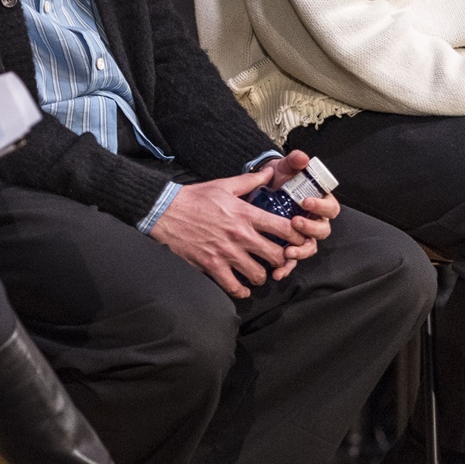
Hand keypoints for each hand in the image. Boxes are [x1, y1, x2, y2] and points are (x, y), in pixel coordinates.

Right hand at [149, 168, 305, 298]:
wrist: (165, 212)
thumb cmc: (195, 197)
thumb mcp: (225, 185)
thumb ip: (250, 181)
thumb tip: (270, 173)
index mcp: (246, 214)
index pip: (284, 228)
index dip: (297, 236)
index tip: (299, 240)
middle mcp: (239, 235)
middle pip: (276, 256)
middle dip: (281, 260)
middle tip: (279, 260)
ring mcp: (226, 253)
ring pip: (258, 275)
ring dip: (261, 275)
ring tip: (259, 271)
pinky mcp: (211, 266)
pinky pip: (234, 287)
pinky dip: (241, 290)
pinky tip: (243, 287)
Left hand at [255, 150, 339, 271]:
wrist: (262, 189)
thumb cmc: (280, 179)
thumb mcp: (285, 168)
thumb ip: (294, 162)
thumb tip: (302, 157)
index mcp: (320, 203)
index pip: (330, 208)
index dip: (321, 206)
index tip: (306, 202)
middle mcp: (315, 221)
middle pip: (323, 231)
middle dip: (310, 229)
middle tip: (295, 222)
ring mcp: (303, 236)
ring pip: (310, 247)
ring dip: (301, 251)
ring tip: (288, 251)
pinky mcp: (289, 246)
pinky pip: (292, 261)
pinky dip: (286, 267)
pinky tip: (277, 271)